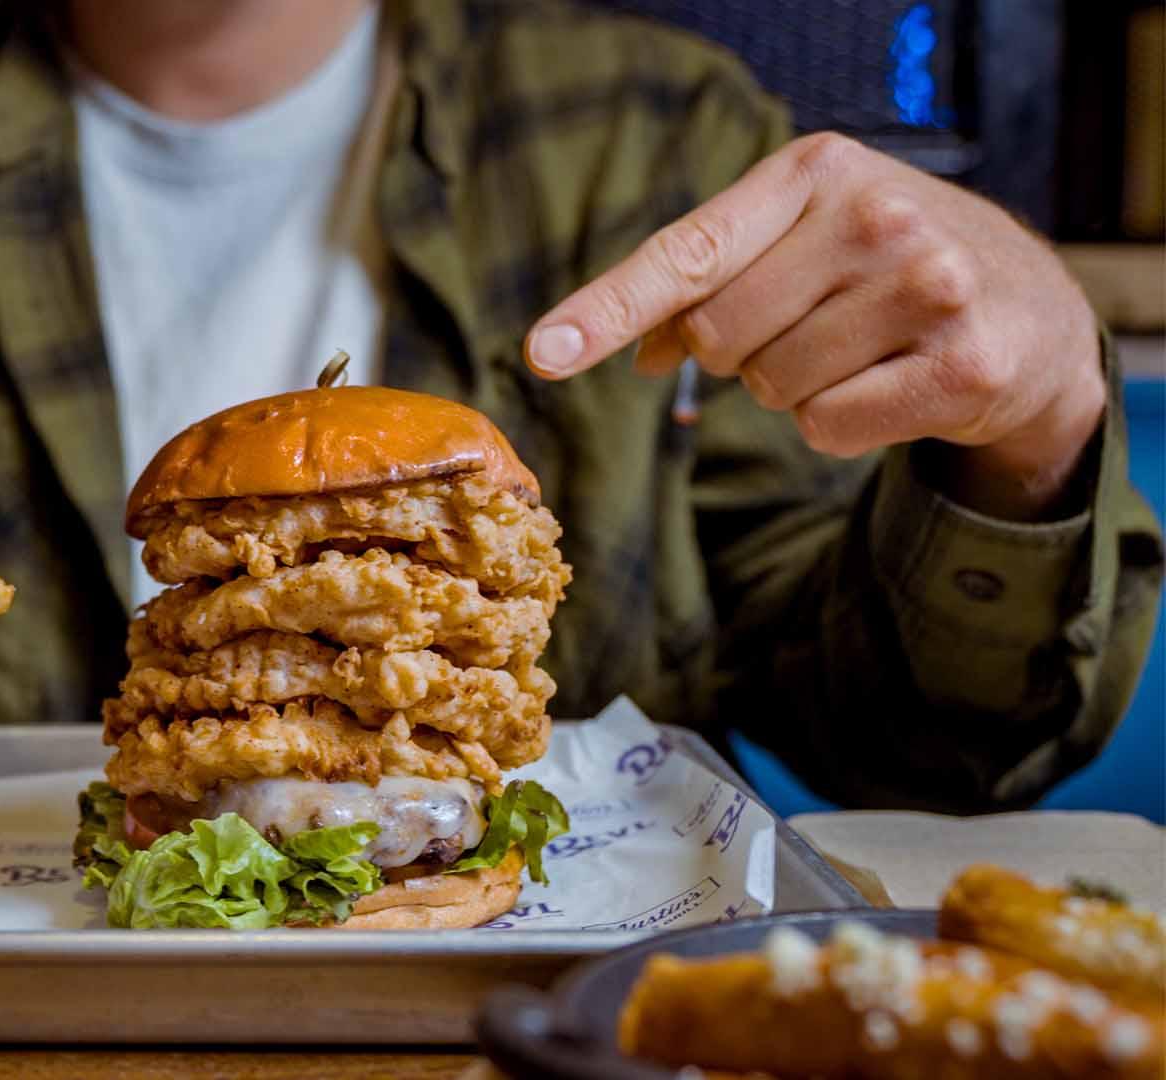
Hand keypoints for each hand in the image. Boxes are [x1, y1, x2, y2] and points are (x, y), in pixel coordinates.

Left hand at [524, 133, 1104, 520]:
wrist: (1031, 309)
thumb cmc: (884, 270)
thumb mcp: (801, 242)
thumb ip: (708, 281)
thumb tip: (633, 347)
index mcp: (817, 171)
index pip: (685, 253)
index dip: (606, 309)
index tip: (543, 353)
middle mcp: (875, 216)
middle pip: (717, 338)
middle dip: (742, 353)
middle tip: (814, 326)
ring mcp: (927, 288)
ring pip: (770, 389)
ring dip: (795, 390)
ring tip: (863, 350)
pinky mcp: (963, 365)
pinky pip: (827, 429)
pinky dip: (841, 427)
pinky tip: (895, 386)